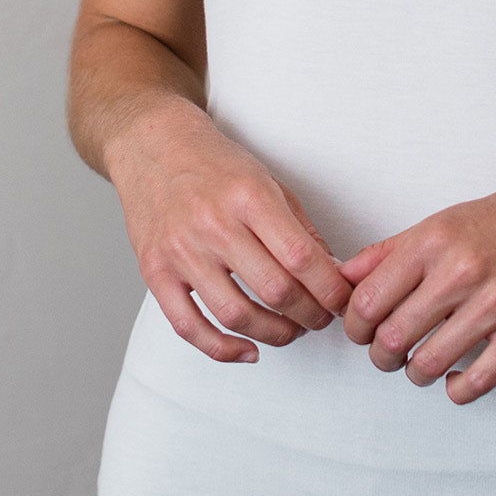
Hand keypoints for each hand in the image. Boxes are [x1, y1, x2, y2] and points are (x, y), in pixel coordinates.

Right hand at [109, 104, 352, 363]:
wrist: (153, 146)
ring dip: (274, 334)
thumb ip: (300, 229)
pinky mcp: (155, 271)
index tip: (342, 301)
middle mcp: (213, 224)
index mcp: (249, 197)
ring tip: (291, 331)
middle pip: (274, 290)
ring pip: (236, 315)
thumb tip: (331, 274)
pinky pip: (188, 326)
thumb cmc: (214, 163)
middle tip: (321, 318)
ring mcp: (181, 250)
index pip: (300, 257)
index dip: (329, 289)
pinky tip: (247, 349)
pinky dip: (222, 349)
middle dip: (309, 315)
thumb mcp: (268, 181)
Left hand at [334, 163, 495, 404]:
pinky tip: (456, 380)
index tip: (360, 331)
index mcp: (433, 240)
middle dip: (380, 356)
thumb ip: (392, 250)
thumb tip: (346, 278)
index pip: (365, 300)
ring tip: (421, 365)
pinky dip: (457, 391)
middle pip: (390, 338)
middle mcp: (460, 270)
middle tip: (387, 354)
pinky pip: (477, 381)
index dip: (353, 326)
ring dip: (416, 374)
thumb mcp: (444, 220)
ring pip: (427, 365)